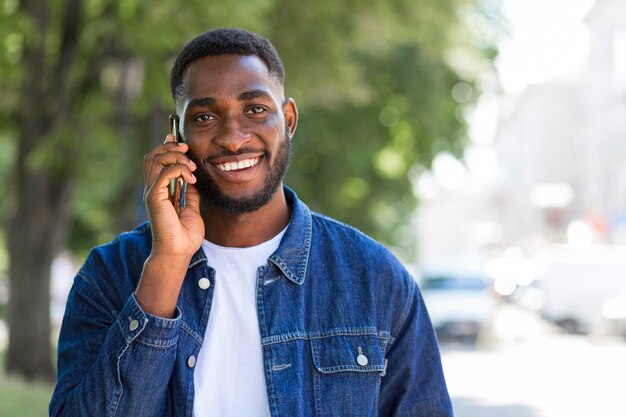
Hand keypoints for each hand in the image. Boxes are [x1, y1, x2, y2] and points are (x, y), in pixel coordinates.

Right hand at [142, 133, 203, 256]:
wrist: (179, 251)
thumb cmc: (184, 235)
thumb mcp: (192, 208)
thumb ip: (190, 192)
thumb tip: (193, 178)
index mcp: (160, 190)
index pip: (157, 160)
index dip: (166, 146)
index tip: (179, 139)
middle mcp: (153, 188)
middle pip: (153, 155)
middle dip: (170, 146)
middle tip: (187, 149)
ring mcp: (152, 192)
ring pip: (156, 160)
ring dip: (175, 156)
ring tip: (191, 165)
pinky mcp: (154, 197)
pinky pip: (163, 173)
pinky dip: (178, 169)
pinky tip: (191, 178)